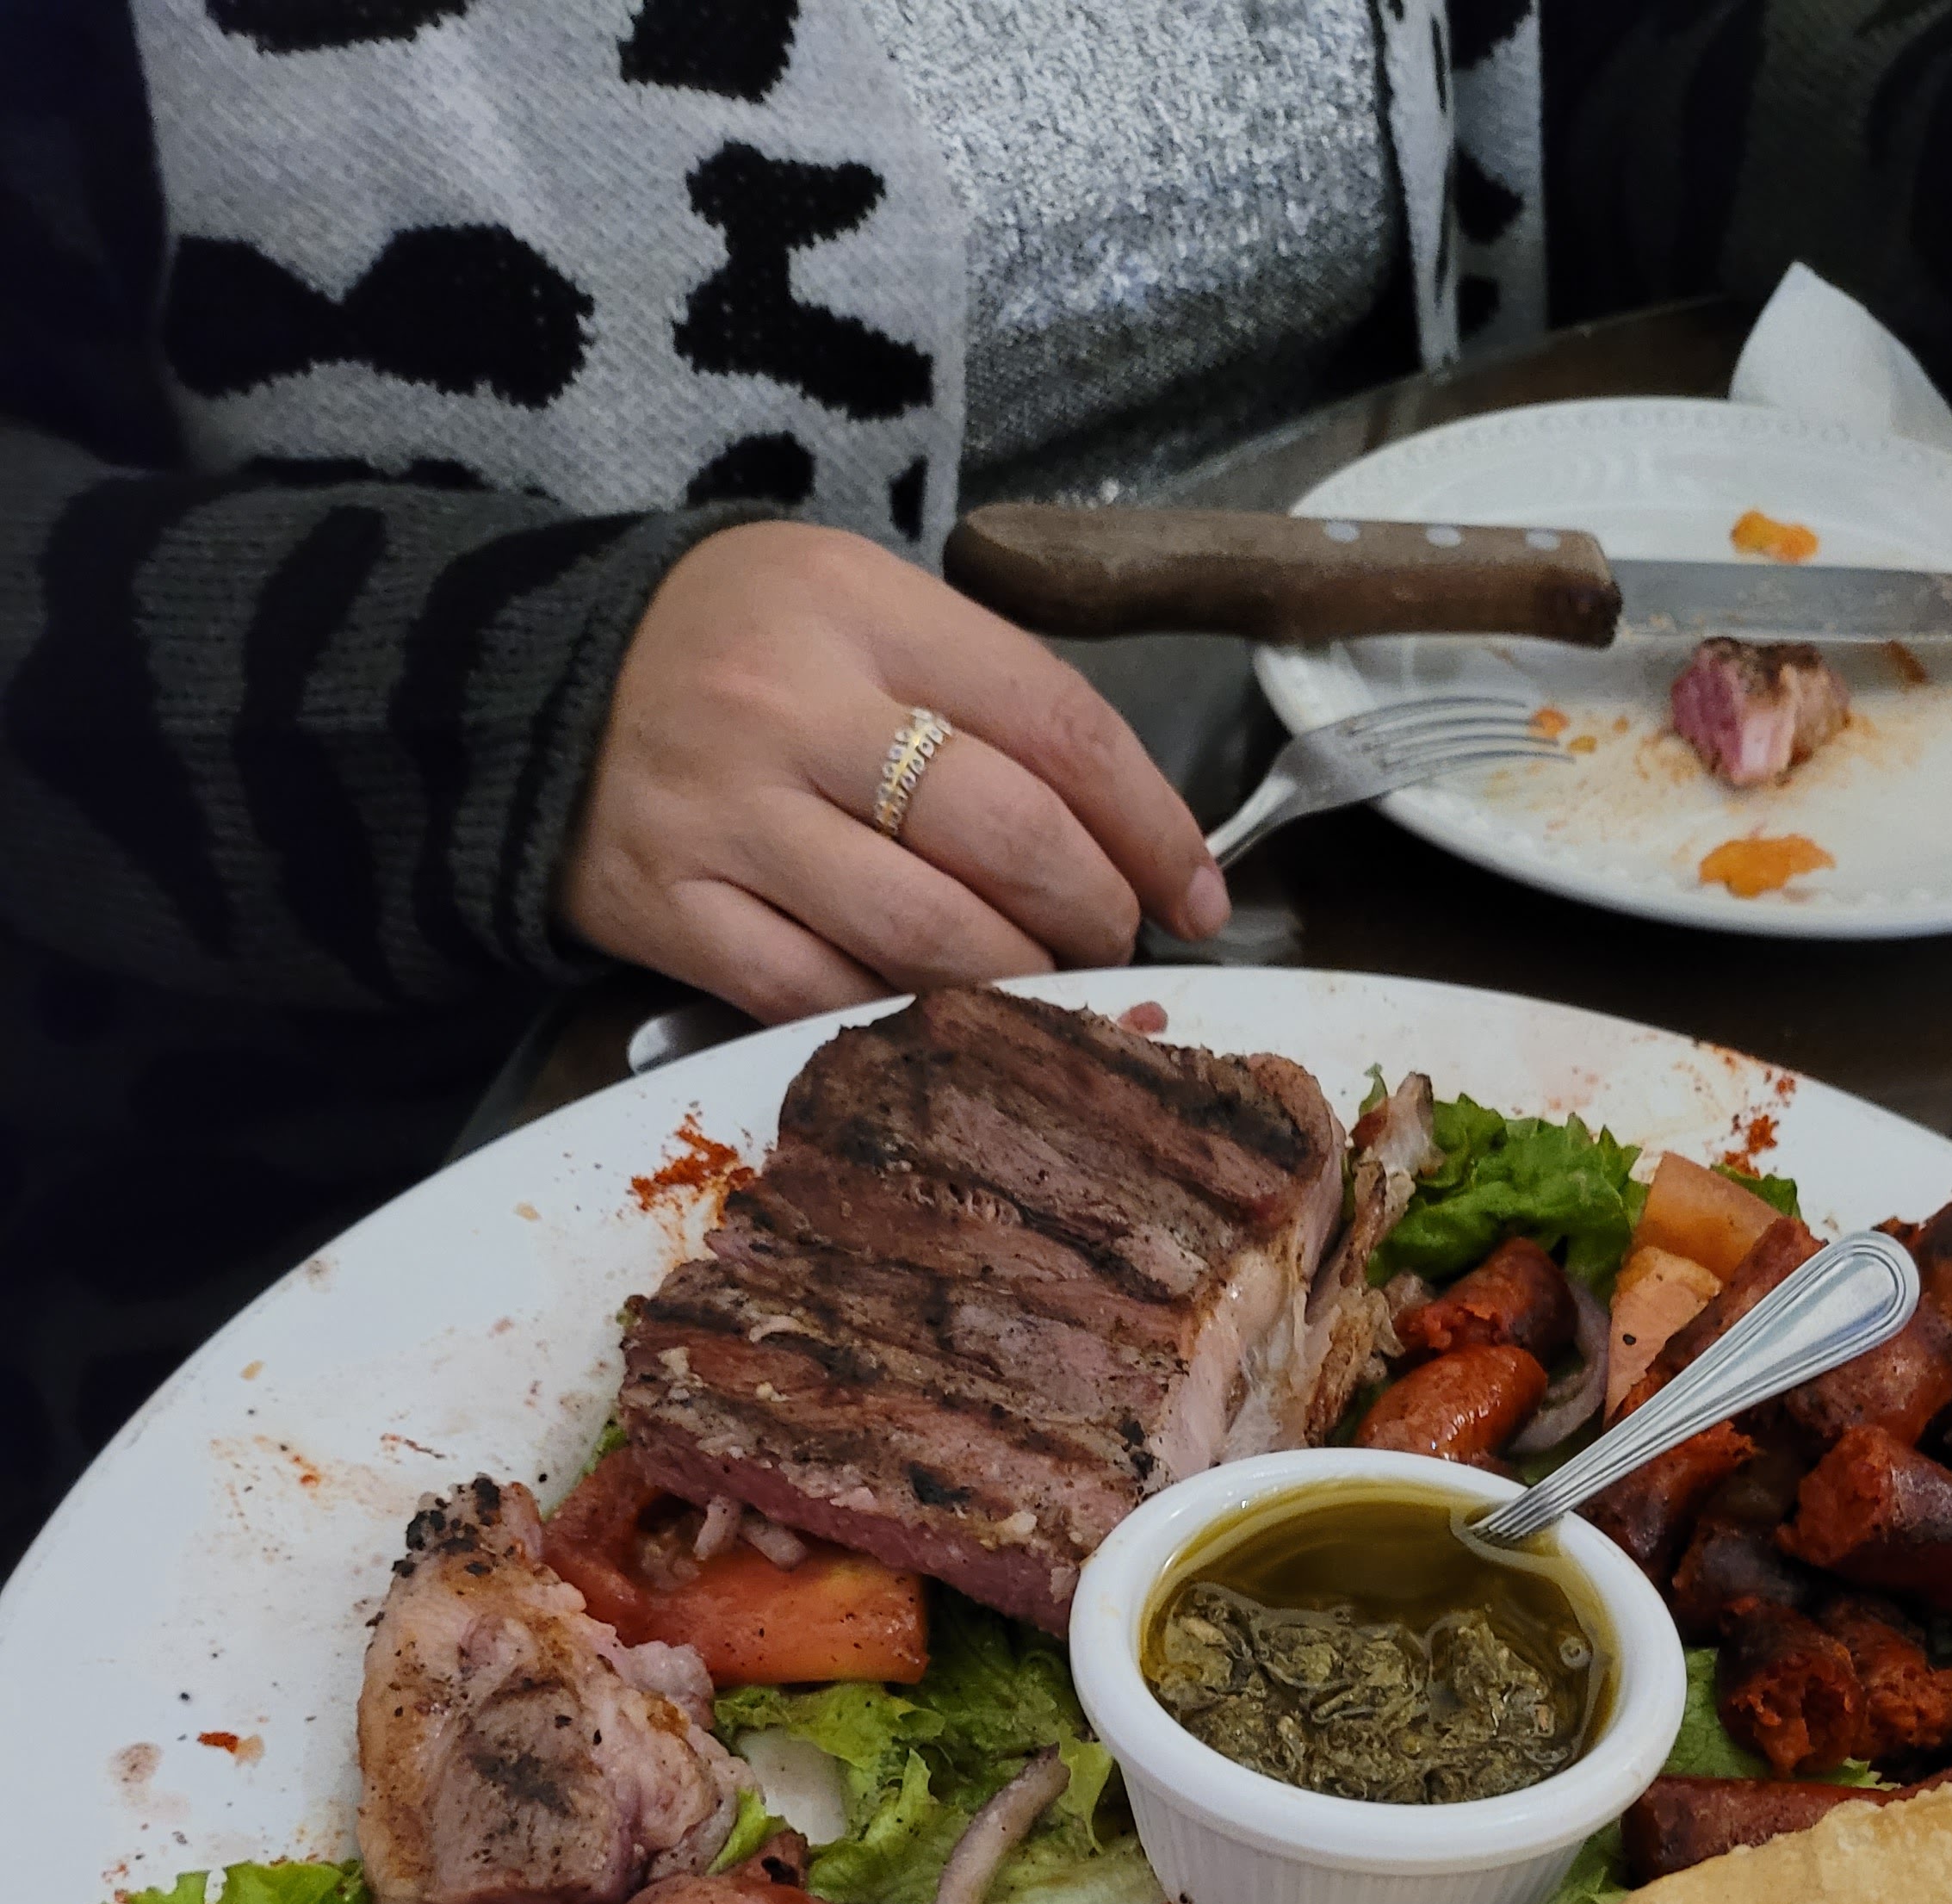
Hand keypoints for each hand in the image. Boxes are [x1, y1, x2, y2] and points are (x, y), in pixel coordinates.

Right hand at [560, 521, 1228, 1016]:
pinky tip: (942, 1015)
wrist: (523, 681)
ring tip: (1045, 984)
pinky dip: (903, 1017)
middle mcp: (792, 708)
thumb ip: (980, 692)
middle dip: (1091, 912)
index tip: (1195, 893)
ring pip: (924, 935)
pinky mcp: (671, 914)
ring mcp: (726, 819)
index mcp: (857, 608)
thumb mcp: (854, 605)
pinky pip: (821, 994)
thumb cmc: (731, 645)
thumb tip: (1126, 832)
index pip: (1055, 724)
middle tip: (1114, 943)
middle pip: (1004, 837)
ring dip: (1017, 981)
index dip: (1149, 825)